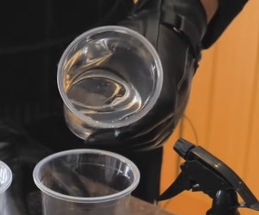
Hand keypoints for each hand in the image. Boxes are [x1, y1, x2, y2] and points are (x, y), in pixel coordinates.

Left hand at [87, 0, 207, 152]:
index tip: (101, 135)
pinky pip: (164, 130)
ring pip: (159, 136)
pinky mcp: (179, 104)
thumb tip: (76, 60)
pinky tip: (130, 141)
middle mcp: (177, 99)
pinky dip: (146, 140)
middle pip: (152, 134)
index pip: (150, 120)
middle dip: (123, 142)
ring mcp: (180, 104)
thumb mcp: (131, 38)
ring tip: (108, 143)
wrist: (182, 25)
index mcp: (168, 85)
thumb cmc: (157, 30)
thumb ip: (107, 50)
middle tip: (95, 140)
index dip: (126, 133)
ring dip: (134, 145)